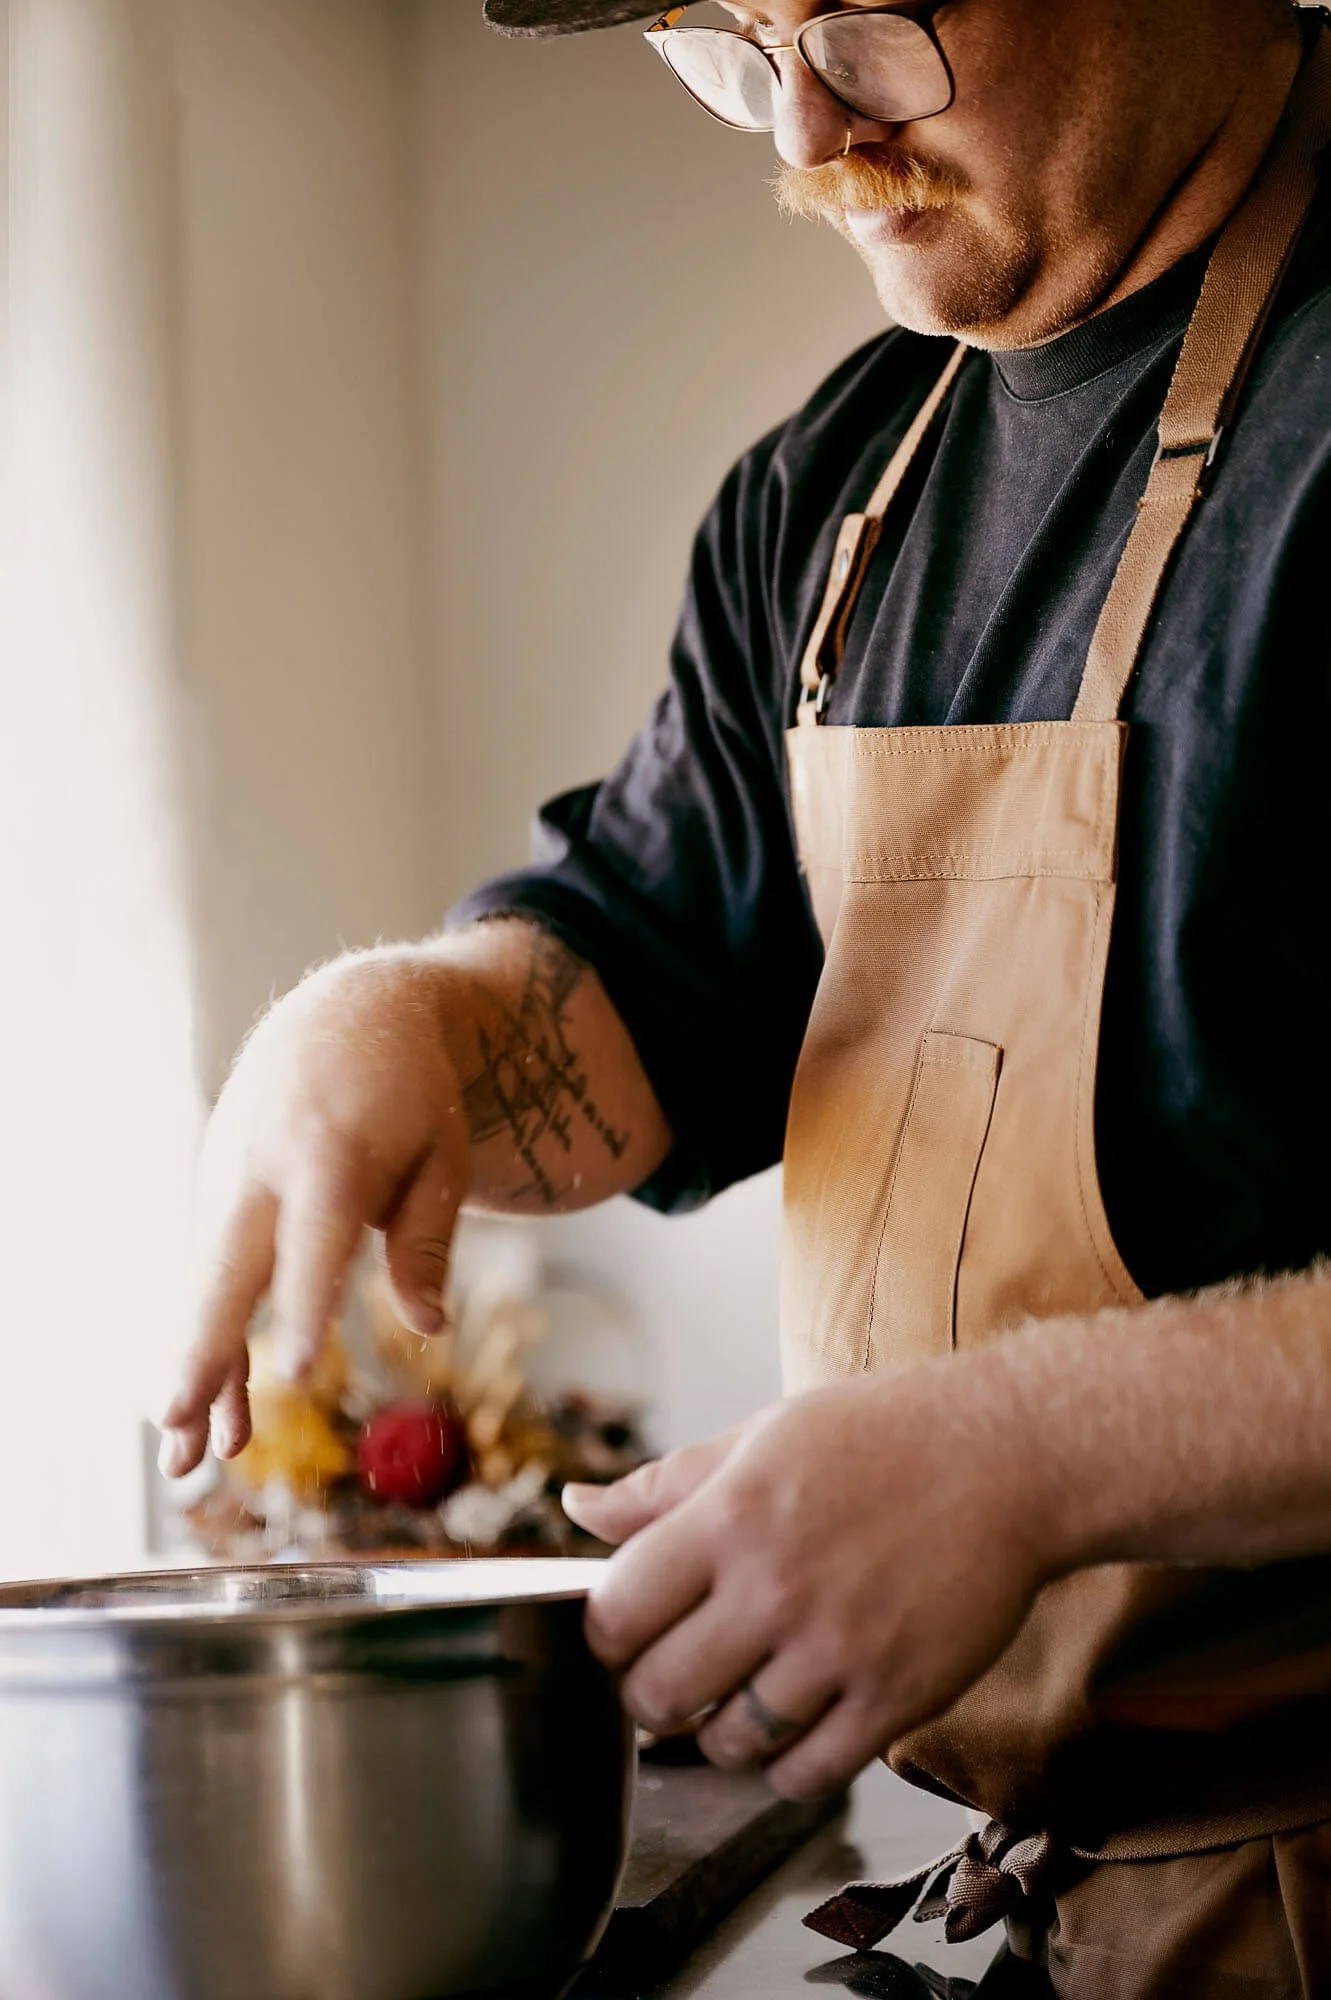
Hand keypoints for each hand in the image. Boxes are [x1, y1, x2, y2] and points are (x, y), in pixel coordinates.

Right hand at [159, 949, 468, 1477]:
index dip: (301, 1307)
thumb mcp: (442, 1154)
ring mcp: (229, 1175)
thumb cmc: (412, 1090)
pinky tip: (219, 1413)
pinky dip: (213, 1340)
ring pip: (207, 1284)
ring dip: (197, 1369)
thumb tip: (427, 1326)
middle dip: (202, 1350)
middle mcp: (262, 1163)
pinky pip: (213, 1274)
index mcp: (332, 1149)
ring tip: (189, 1458)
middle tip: (180, 1424)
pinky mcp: (219, 1188)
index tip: (291, 1374)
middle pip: (226, 1268)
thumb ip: (426, 1240)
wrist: (350, 1009)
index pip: (314, 1241)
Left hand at [563, 1360, 1051, 1799]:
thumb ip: (663, 1485)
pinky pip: (807, 1773)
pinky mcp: (896, 1696)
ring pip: (728, 1743)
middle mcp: (775, 1586)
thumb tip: (575, 1507)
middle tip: (673, 1678)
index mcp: (729, 1515)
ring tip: (738, 1699)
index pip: (615, 1613)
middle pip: (658, 1693)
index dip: (607, 1635)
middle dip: (651, 1696)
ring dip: (718, 1734)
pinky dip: (784, 1768)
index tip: (627, 1633)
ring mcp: (837, 1648)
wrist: (1009, 1454)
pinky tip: (793, 1728)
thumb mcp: (760, 1438)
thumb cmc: (881, 1437)